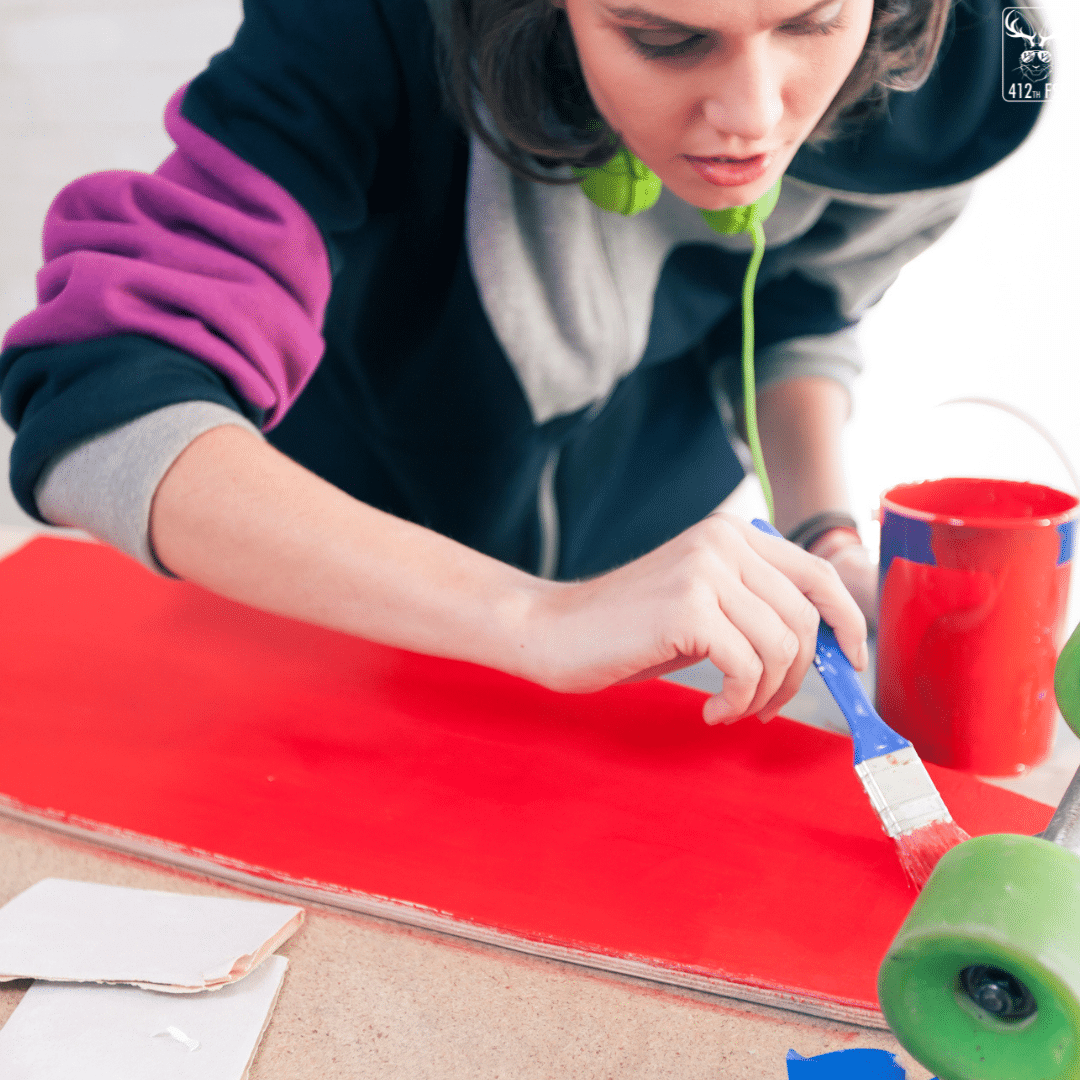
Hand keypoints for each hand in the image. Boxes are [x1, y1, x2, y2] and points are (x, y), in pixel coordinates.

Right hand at [526, 512, 867, 724]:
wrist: (552, 630)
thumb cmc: (625, 628)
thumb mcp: (700, 603)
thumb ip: (753, 608)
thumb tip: (820, 645)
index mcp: (731, 534)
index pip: (817, 574)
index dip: (846, 622)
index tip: (850, 662)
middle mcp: (723, 542)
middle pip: (804, 618)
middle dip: (799, 677)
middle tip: (766, 707)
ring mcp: (704, 571)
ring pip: (781, 646)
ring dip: (765, 695)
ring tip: (731, 708)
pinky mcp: (686, 608)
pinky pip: (747, 668)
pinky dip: (738, 701)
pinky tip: (711, 709)